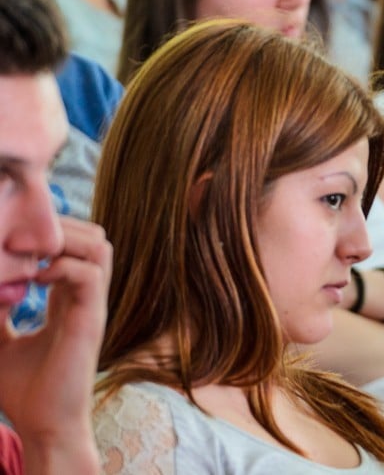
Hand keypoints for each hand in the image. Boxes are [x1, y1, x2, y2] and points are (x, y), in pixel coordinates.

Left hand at [0, 216, 111, 473]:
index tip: (14, 240)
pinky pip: (90, 275)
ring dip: (65, 240)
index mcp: (68, 298)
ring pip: (100, 246)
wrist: (44, 425)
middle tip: (21, 240)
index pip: (76, 245)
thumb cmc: (24, 389)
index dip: (51, 232)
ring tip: (29, 254)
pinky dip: (63, 267)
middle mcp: (85, 296)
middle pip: (94, 237)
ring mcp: (92, 305)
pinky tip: (35, 279)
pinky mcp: (91, 319)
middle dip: (61, 226)